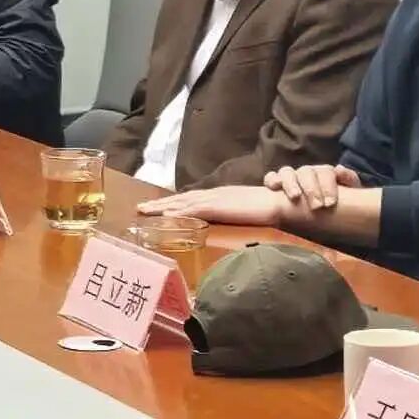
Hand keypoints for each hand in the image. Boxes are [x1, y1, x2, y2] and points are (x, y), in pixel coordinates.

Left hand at [155, 184, 286, 227]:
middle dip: (160, 203)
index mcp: (218, 196)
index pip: (190, 199)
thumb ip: (231, 216)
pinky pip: (194, 210)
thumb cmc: (265, 209)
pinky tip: (165, 215)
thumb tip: (223, 224)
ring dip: (162, 206)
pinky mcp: (218, 207)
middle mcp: (213, 194)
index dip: (173, 203)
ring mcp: (214, 199)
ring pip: (182, 202)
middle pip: (181, 199)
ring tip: (145, 210)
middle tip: (141, 208)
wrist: (277, 202)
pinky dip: (178, 212)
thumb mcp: (242, 213)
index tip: (158, 208)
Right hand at [266, 162, 363, 218]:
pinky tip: (274, 188)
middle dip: (311, 189)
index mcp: (324, 173)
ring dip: (291, 183)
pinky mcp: (276, 185)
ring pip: (287, 172)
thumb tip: (339, 169)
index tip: (330, 204)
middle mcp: (306, 173)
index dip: (328, 186)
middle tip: (317, 206)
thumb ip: (349, 180)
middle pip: (306, 172)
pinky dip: (272, 180)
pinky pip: (270, 177)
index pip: (325, 172)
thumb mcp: (350, 194)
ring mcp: (290, 178)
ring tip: (295, 196)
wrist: (327, 218)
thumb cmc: (336, 205)